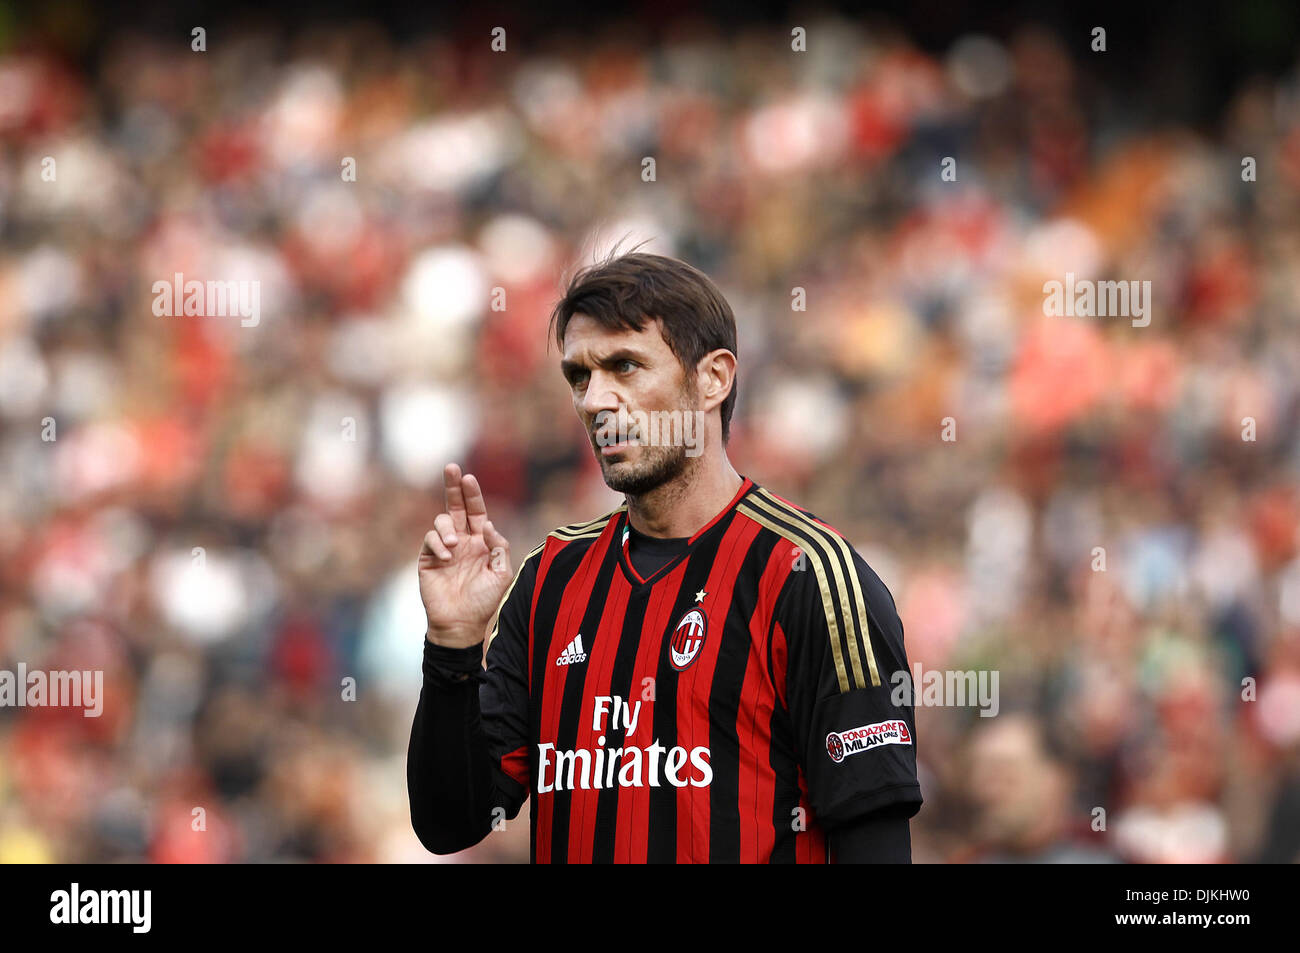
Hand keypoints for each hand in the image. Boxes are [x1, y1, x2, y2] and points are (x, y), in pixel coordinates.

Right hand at [419, 463, 513, 648]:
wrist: (461, 624)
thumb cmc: (484, 600)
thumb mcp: (501, 573)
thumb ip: (498, 547)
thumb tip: (486, 524)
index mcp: (480, 541)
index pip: (476, 511)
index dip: (472, 494)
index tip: (469, 477)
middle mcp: (461, 541)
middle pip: (455, 506)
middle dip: (452, 486)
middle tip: (451, 467)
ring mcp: (443, 549)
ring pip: (441, 522)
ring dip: (447, 528)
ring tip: (454, 544)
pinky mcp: (428, 559)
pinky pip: (430, 540)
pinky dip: (438, 544)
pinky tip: (446, 557)